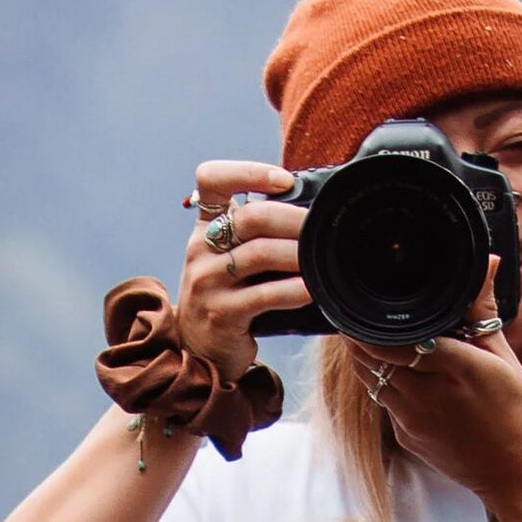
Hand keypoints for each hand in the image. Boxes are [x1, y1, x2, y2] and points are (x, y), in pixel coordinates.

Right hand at [178, 161, 311, 380]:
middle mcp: (200, 249)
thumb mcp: (227, 257)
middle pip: (250, 217)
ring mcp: (207, 282)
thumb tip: (309, 213)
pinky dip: (293, 289)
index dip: (248, 171)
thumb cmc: (227, 296)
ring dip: (298, 254)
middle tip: (321, 226)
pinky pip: (264, 295)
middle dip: (294, 219)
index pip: (211, 179)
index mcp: (204, 227)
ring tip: (321, 257)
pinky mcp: (221, 314)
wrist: (200, 350)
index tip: (284, 181)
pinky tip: (311, 288)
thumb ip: (253, 234)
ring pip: (260, 254)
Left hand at [361, 261, 521, 509]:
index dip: (372, 322)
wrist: (518, 477)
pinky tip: (397, 375)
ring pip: (371, 380)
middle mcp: (426, 393)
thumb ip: (482, 311)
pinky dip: (384, 386)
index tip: (363, 305)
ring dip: (367, 360)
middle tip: (359, 316)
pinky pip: (386, 404)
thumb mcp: (506, 359)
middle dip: (361, 336)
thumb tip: (486, 262)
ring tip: (368, 339)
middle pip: (372, 357)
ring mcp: (412, 419)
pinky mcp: (408, 438)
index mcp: (454, 366)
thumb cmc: (521, 415)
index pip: (394, 338)